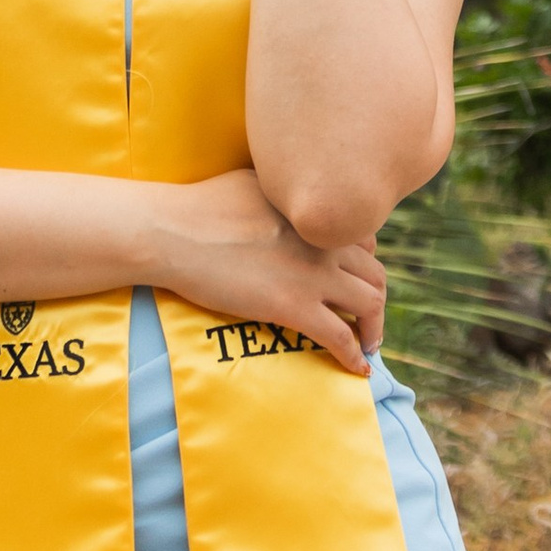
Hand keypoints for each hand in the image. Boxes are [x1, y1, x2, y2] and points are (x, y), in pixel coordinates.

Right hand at [144, 165, 385, 373]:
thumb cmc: (200, 206)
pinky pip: (341, 337)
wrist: (174, 231)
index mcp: (315, 213)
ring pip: (370, 304)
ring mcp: (312, 275)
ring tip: (368, 345)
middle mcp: (323, 242)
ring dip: (374, 328)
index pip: (366, 241)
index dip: (365, 265)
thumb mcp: (255, 182)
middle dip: (376, 299)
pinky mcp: (294, 307)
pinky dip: (354, 356)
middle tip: (367, 319)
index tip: (354, 282)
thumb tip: (285, 199)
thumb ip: (283, 196)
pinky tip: (356, 368)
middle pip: (375, 274)